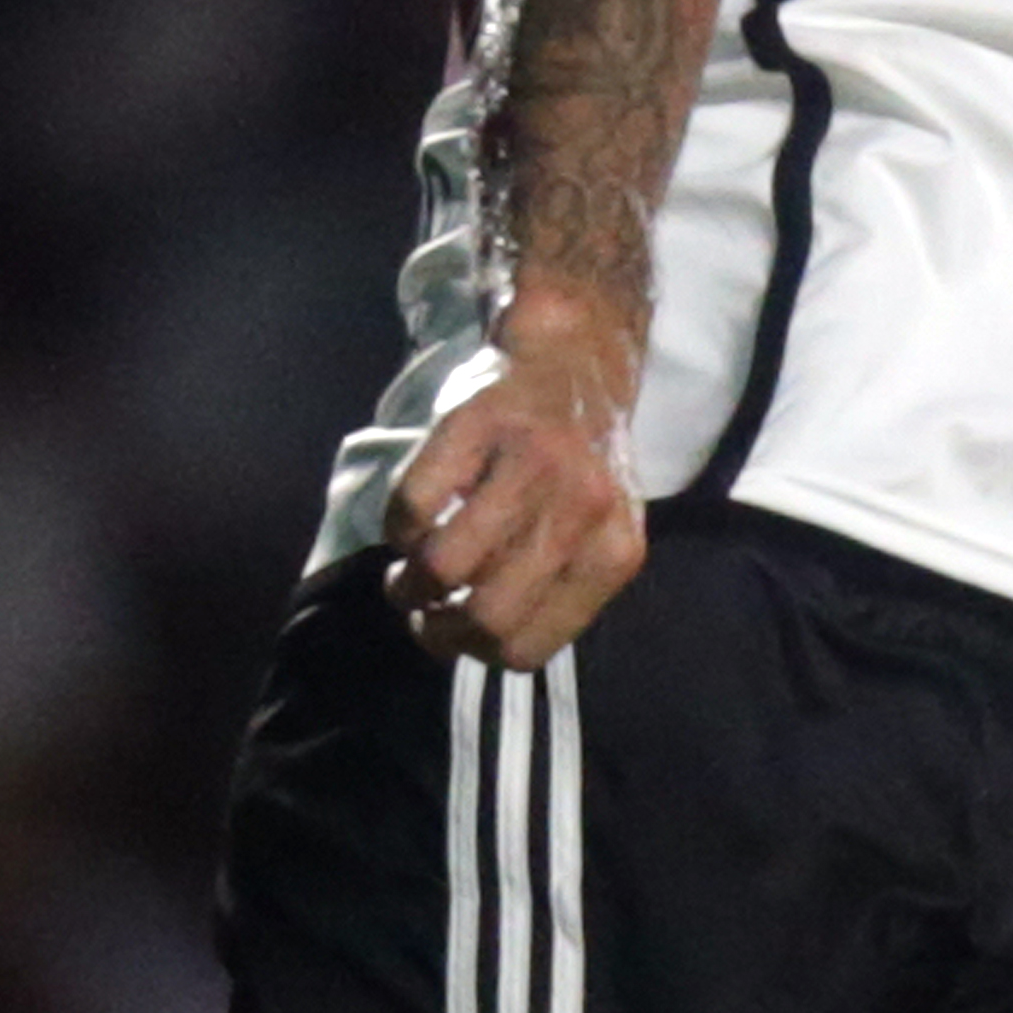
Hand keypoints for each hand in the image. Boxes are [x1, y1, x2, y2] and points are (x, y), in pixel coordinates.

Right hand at [387, 328, 651, 668]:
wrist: (577, 360)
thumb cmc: (577, 464)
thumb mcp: (593, 536)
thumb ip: (555, 590)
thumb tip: (481, 645)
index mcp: (614, 552)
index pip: (530, 647)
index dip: (474, 652)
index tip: (453, 632)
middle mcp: (583, 511)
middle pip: (486, 617)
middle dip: (435, 629)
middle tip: (421, 608)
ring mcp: (533, 464)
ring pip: (444, 566)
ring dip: (407, 582)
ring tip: (408, 571)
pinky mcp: (481, 424)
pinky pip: (413, 507)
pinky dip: (398, 526)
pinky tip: (415, 519)